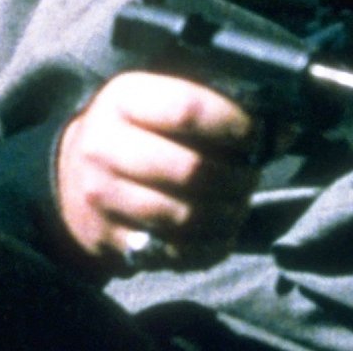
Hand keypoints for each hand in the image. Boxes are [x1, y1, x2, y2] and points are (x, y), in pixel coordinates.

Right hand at [56, 72, 261, 271]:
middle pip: (191, 171)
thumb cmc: (131, 129)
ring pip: (186, 217)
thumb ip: (211, 105)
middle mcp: (106, 146)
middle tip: (252, 175)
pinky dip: (210, 246)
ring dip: (227, 214)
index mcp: (122, 99)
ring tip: (239, 203)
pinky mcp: (111, 240)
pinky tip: (221, 231)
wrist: (69, 175)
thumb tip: (282, 128)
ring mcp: (104, 198)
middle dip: (236, 177)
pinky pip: (176, 253)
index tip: (256, 133)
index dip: (232, 123)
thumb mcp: (155, 98)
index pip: (187, 110)